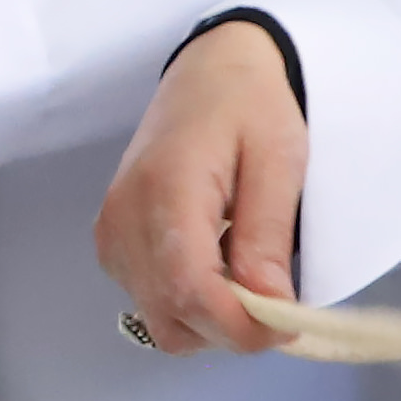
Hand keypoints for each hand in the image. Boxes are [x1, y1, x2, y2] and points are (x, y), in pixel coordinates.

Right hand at [95, 21, 310, 357]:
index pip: (190, 289)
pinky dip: (189, 303)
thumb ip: (267, 235)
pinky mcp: (112, 241)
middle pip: (171, 316)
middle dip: (230, 329)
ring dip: (210, 320)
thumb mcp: (278, 159)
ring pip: (160, 319)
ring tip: (248, 278)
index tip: (288, 326)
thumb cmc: (250, 105)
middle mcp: (125, 220)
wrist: (211, 71)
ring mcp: (112, 234)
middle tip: (278, 305)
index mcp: (166, 190)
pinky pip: (149, 300)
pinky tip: (217, 266)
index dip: (240, 325)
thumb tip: (270, 307)